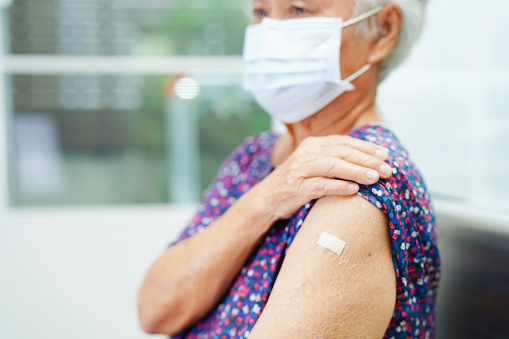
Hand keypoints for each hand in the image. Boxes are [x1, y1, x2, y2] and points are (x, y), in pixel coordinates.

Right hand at [255, 135, 391, 220]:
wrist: (266, 198)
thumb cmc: (296, 182)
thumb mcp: (313, 165)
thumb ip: (334, 159)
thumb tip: (367, 161)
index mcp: (313, 145)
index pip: (344, 142)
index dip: (366, 147)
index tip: (385, 155)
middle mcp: (307, 153)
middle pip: (342, 152)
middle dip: (367, 160)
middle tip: (387, 169)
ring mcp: (300, 170)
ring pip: (333, 166)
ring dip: (357, 171)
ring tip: (375, 178)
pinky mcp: (296, 187)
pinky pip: (321, 185)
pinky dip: (339, 186)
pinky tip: (354, 190)